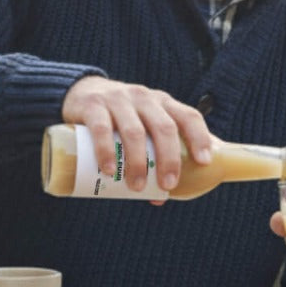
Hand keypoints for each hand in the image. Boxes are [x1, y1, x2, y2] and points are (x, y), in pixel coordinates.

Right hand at [62, 77, 213, 197]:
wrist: (81, 92)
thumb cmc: (123, 116)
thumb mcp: (147, 122)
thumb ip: (160, 151)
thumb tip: (168, 194)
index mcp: (163, 103)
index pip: (189, 116)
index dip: (200, 137)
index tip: (204, 162)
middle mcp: (145, 98)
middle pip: (164, 128)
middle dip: (169, 159)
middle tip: (168, 185)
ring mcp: (119, 100)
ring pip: (135, 132)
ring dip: (138, 162)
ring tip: (137, 186)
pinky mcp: (93, 106)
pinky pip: (102, 129)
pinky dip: (106, 151)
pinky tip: (109, 170)